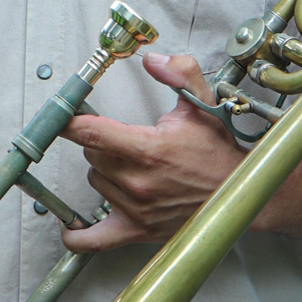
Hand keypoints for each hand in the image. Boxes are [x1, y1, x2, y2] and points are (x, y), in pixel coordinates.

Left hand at [58, 51, 241, 249]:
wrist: (239, 193)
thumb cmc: (217, 153)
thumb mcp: (202, 104)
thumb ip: (180, 73)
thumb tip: (154, 59)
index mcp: (149, 149)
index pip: (92, 133)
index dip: (70, 122)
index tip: (62, 116)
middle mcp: (138, 182)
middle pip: (92, 156)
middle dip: (103, 143)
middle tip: (126, 140)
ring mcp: (136, 209)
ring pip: (96, 183)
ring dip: (105, 173)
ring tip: (133, 167)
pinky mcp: (138, 231)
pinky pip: (93, 241)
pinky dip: (77, 235)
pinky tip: (70, 224)